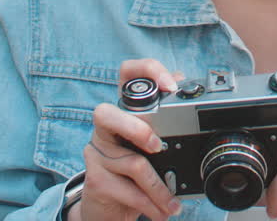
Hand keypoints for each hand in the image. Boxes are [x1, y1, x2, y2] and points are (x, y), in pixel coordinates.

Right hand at [75, 59, 183, 220]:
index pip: (126, 74)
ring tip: (173, 202)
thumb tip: (181, 78)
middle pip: (105, 114)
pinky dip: (151, 204)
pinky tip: (162, 212)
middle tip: (157, 146)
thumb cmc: (134, 170)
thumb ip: (164, 113)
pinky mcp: (95, 179)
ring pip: (132, 163)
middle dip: (136, 129)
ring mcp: (97, 153)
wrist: (108, 209)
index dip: (147, 71)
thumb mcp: (151, 142)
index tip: (171, 86)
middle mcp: (105, 127)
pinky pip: (129, 190)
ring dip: (159, 188)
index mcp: (123, 110)